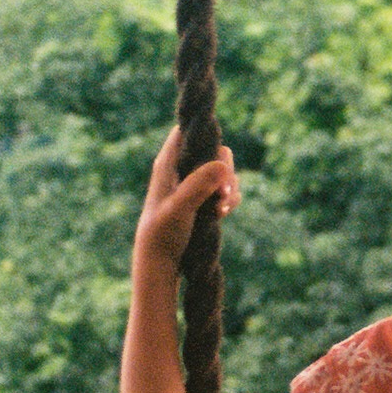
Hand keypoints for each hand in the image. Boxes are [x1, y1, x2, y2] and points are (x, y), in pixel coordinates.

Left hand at [134, 126, 238, 275]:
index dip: (203, 135)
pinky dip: (229, 200)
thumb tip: (222, 165)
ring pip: (225, 172)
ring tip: (221, 211)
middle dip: (225, 171)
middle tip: (223, 194)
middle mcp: (183, 169)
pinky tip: (222, 214)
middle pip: (216, 151)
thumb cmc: (162, 233)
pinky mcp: (206, 198)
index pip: (187, 132)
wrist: (161, 261)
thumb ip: (198, 185)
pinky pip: (227, 190)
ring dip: (230, 189)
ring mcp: (196, 183)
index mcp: (168, 163)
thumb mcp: (179, 208)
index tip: (217, 155)